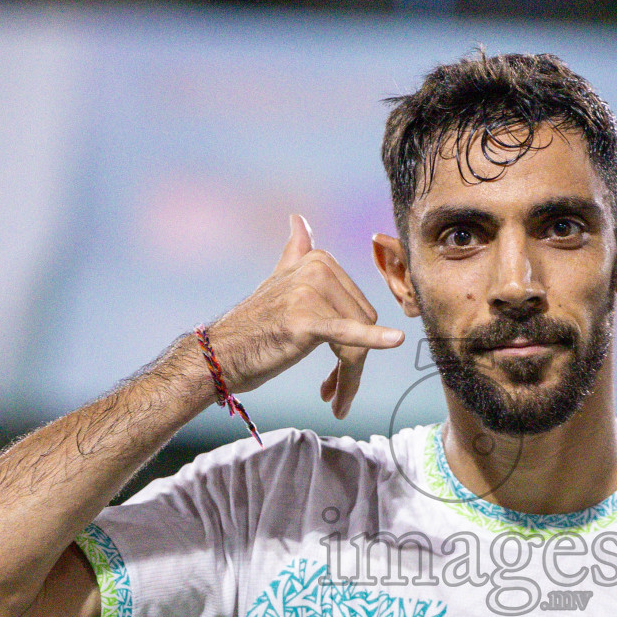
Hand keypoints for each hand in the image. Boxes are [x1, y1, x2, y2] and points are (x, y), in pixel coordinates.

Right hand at [202, 214, 403, 417]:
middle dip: (351, 362)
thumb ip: (294, 251)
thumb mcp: (277, 280)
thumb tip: (299, 219)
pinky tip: (395, 340)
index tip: (337, 370)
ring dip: (348, 376)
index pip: (358, 306)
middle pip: (363, 323)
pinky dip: (373, 339)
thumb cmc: (253, 326)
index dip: (355, 340)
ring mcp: (310, 293)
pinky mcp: (307, 321)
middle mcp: (317, 270)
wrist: (221, 354)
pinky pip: (347, 334)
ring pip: (356, 340)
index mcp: (318, 260)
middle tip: (333, 391)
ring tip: (333, 398)